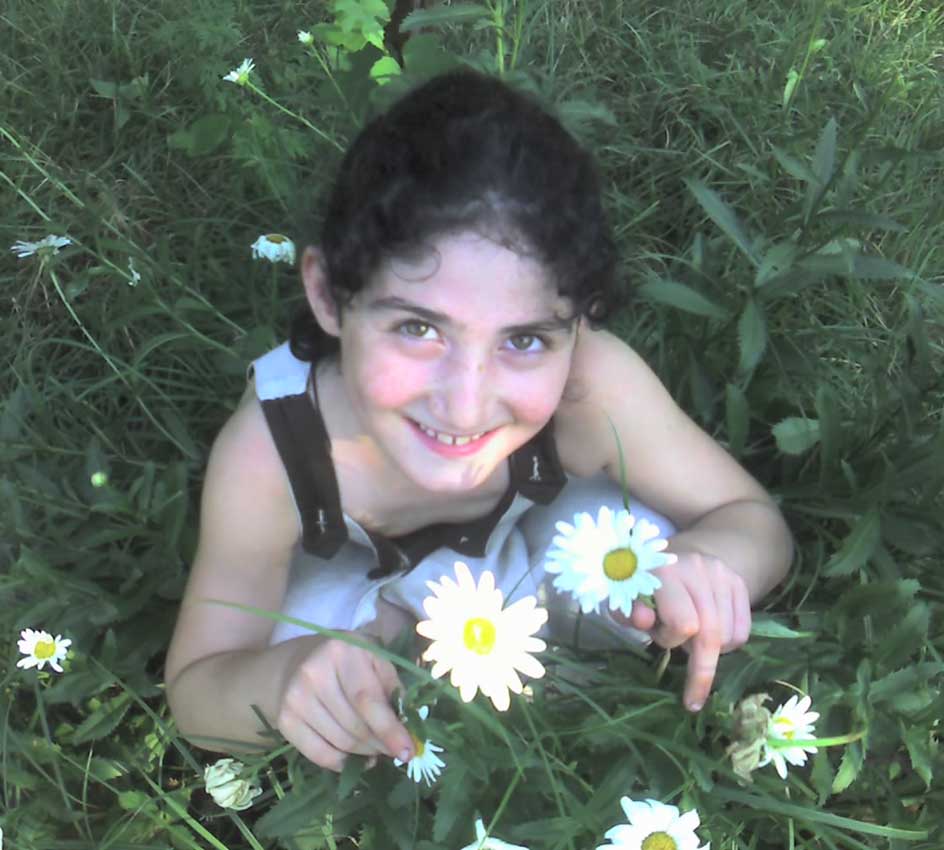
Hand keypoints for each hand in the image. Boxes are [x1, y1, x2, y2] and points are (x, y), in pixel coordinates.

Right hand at [276, 634, 412, 771]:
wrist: (296, 662)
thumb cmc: (346, 660)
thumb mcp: (373, 659)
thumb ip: (392, 687)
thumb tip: (409, 727)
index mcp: (342, 652)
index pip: (367, 700)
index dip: (389, 729)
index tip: (407, 751)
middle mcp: (314, 674)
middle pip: (354, 725)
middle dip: (380, 744)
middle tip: (394, 750)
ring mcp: (295, 699)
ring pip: (340, 743)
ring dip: (364, 753)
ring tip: (376, 750)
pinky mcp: (285, 721)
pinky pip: (319, 755)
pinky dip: (342, 763)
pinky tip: (356, 759)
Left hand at [611, 552, 751, 711]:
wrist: (683, 553)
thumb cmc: (648, 584)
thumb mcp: (628, 598)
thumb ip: (628, 612)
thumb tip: (643, 620)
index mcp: (665, 572)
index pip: (683, 624)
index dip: (670, 640)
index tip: (658, 639)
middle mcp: (697, 569)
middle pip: (711, 636)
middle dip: (700, 668)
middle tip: (692, 698)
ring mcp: (723, 575)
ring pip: (730, 638)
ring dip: (711, 652)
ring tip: (692, 638)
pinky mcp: (740, 583)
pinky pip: (743, 633)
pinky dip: (728, 645)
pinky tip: (710, 634)